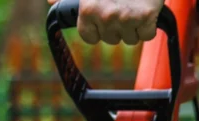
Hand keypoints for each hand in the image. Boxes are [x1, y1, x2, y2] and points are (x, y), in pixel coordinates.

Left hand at [48, 0, 162, 45]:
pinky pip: (146, 35)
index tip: (102, 17)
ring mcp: (126, 18)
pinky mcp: (146, 18)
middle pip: (111, 39)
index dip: (97, 29)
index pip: (89, 37)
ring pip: (129, 39)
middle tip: (121, 4)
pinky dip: (148, 24)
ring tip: (133, 4)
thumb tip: (50, 1)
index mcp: (88, 8)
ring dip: (133, 26)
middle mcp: (106, 16)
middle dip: (117, 26)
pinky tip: (145, 7)